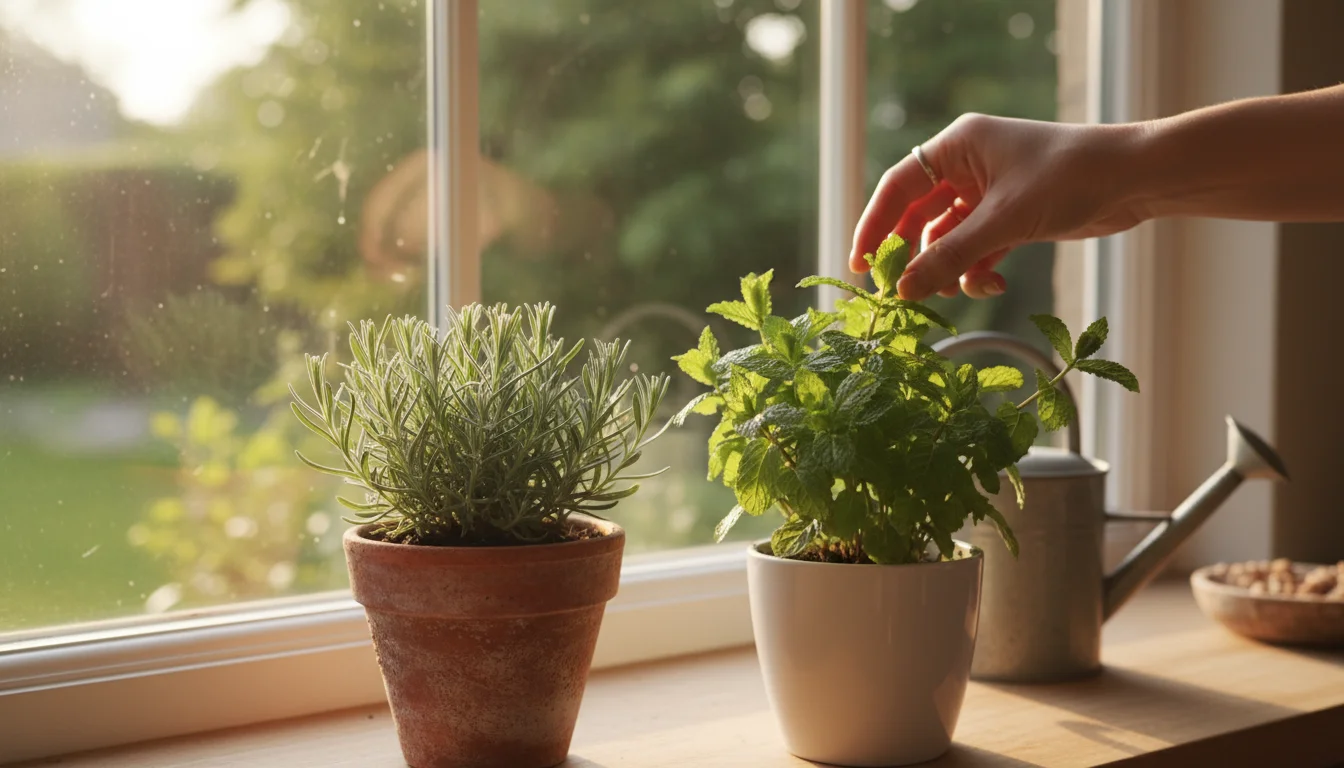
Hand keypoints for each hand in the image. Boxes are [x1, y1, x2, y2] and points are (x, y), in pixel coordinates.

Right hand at [850, 114, 1146, 300]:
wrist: (1136, 179)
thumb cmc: (1069, 179)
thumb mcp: (1003, 221)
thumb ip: (949, 257)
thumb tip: (903, 291)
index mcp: (958, 146)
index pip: (897, 187)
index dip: (874, 226)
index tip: (859, 265)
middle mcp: (968, 166)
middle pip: (918, 217)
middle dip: (913, 256)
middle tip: (899, 293)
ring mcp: (989, 193)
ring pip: (947, 239)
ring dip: (951, 268)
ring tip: (961, 289)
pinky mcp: (1011, 217)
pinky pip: (976, 249)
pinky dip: (979, 270)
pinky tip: (996, 282)